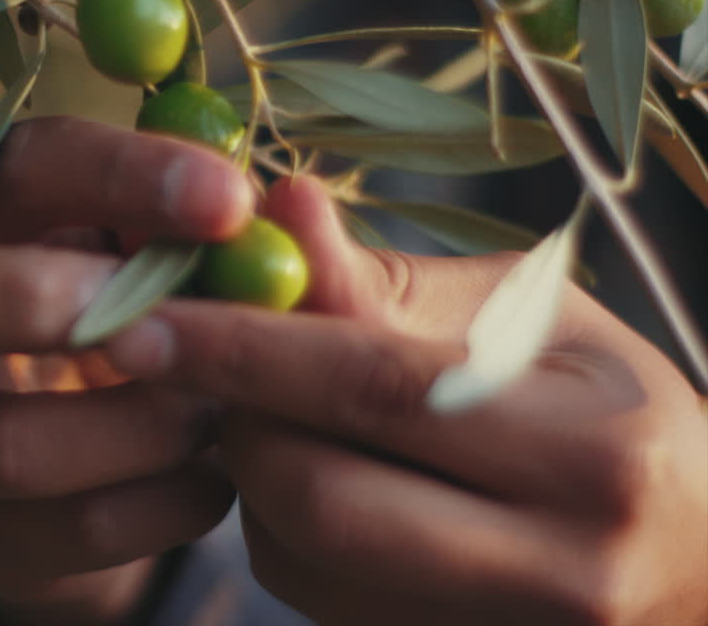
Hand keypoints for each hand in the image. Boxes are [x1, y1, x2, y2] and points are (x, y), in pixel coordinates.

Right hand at [0, 117, 252, 623]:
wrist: (118, 455)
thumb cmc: (155, 317)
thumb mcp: (186, 261)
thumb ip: (235, 238)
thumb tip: (295, 204)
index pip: (9, 168)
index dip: (117, 174)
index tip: (230, 202)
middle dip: (51, 302)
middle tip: (179, 320)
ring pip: (2, 442)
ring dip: (142, 425)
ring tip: (218, 411)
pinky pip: (64, 531)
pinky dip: (164, 504)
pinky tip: (213, 478)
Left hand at [107, 175, 707, 625]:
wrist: (695, 556)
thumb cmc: (612, 407)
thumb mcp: (527, 319)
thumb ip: (388, 278)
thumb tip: (276, 203)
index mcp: (595, 453)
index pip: (375, 390)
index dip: (243, 350)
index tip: (138, 320)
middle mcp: (558, 568)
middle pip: (315, 492)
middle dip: (232, 415)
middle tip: (196, 357)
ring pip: (295, 553)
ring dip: (252, 466)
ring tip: (281, 406)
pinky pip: (311, 592)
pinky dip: (280, 522)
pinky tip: (318, 470)